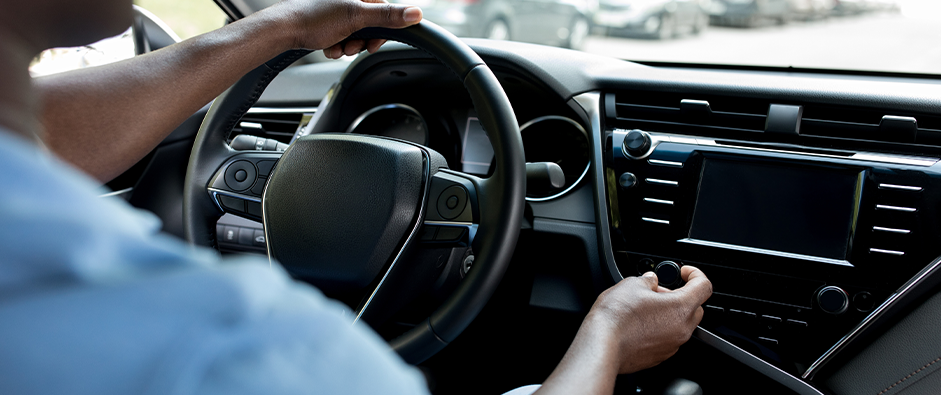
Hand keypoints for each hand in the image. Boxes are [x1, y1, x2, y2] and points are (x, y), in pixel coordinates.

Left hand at [266, 0, 422, 58]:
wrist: (284, 28)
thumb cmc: (314, 17)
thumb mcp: (356, 17)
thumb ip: (388, 16)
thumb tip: (416, 13)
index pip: (385, 13)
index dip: (381, 31)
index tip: (372, 42)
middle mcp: (349, 0)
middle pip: (370, 26)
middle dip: (361, 41)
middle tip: (352, 44)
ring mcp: (337, 12)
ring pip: (356, 35)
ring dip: (348, 46)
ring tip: (336, 45)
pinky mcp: (327, 24)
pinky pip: (341, 38)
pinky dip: (336, 46)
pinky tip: (327, 46)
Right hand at [590, 266, 711, 373]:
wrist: (602, 346)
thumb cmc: (616, 317)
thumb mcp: (631, 284)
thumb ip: (648, 280)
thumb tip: (651, 281)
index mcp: (681, 307)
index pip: (704, 286)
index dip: (695, 274)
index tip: (684, 272)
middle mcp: (682, 329)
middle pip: (695, 308)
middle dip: (682, 296)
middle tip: (660, 290)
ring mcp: (672, 345)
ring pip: (681, 324)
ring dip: (670, 313)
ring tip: (646, 307)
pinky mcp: (660, 356)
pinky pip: (668, 338)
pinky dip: (660, 329)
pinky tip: (640, 323)